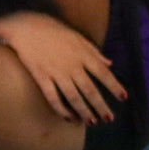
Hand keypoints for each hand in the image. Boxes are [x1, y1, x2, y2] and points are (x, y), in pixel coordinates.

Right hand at [0, 10, 125, 123]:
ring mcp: (56, 73)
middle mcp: (72, 66)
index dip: (114, 86)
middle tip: (109, 118)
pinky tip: (68, 117)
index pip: (103, 73)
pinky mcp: (41, 77)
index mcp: (82, 54)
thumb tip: (110, 63)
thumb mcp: (77, 36)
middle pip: (90, 89)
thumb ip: (94, 52)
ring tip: (92, 122)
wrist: (24, 27)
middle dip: (100, 105)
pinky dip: (60, 109)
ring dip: (84, 111)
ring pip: (73, 96)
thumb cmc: (51, 29)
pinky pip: (52, 97)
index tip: (123, 98)